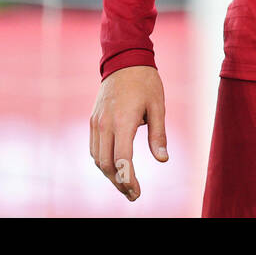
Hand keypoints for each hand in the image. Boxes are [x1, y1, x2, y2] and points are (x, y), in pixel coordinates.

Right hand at [89, 65, 167, 201]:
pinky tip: (115, 167)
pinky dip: (102, 161)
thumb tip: (163, 160)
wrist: (123, 60)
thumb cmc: (145, 82)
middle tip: (133, 194)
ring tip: (125, 184)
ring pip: (97, 158)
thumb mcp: (158, 106)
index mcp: (123, 121)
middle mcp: (105, 124)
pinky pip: (94, 148)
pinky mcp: (93, 120)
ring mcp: (96, 122)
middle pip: (106, 164)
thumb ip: (159, 134)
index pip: (122, 159)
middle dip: (119, 183)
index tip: (137, 192)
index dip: (128, 179)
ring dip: (110, 174)